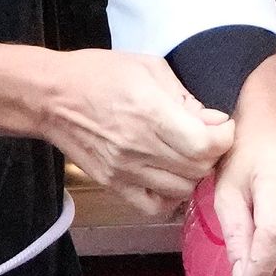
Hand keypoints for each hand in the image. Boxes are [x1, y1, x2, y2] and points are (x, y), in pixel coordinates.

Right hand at [0, 44, 232, 213]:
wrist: (51, 97)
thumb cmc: (99, 73)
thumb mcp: (148, 67)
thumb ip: (185, 97)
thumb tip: (215, 121)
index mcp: (150, 113)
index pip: (205, 144)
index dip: (223, 137)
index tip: (220, 126)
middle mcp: (139, 147)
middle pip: (198, 169)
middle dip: (211, 153)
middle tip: (204, 138)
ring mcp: (125, 171)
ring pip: (181, 190)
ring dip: (192, 175)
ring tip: (186, 156)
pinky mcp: (114, 184)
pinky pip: (154, 207)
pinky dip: (169, 198)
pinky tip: (167, 179)